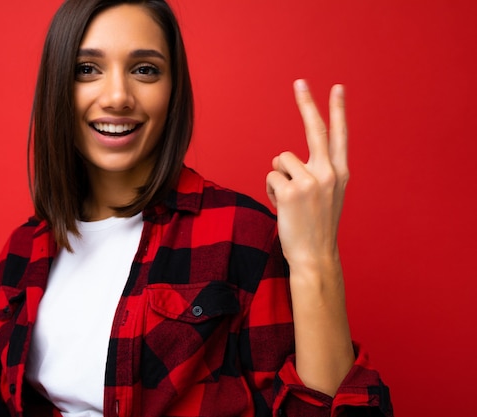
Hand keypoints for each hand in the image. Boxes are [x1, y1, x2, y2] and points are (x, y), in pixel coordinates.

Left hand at [266, 80, 347, 271]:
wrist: (315, 255)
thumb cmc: (316, 225)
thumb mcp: (327, 196)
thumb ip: (316, 174)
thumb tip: (284, 161)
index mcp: (341, 173)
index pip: (339, 135)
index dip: (338, 110)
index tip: (337, 87)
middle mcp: (330, 172)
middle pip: (315, 129)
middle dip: (307, 103)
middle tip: (300, 81)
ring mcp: (312, 180)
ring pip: (281, 160)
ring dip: (278, 177)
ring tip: (288, 199)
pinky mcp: (293, 189)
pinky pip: (271, 176)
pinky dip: (270, 190)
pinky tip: (281, 206)